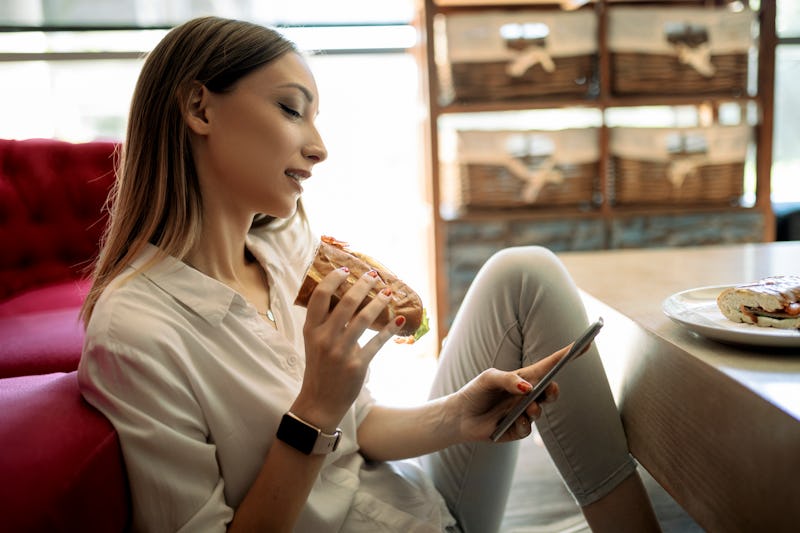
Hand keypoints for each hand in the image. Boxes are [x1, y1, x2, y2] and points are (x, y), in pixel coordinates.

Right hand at [293, 268, 404, 431]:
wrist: (319, 402)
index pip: (320, 296)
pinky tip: (398, 320)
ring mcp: (341, 352)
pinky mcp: (357, 365)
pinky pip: (377, 342)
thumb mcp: (314, 343)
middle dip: (363, 285)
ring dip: (379, 302)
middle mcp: (325, 338)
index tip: (346, 270)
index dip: (333, 279)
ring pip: (364, 319)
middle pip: (346, 303)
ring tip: (389, 293)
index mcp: (311, 330)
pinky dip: (390, 329)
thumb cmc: (319, 368)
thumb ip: (324, 322)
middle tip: (374, 275)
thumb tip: (345, 297)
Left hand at [450, 345, 572, 442]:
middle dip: (553, 390)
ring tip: (527, 408)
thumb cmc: (475, 392)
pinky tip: (514, 422)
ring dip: (534, 409)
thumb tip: (529, 388)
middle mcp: (527, 395)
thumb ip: (507, 380)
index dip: (567, 355)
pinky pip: (527, 428)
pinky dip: (522, 424)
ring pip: (539, 411)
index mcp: (523, 378)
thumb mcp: (488, 379)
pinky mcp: (518, 430)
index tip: (585, 343)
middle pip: (550, 391)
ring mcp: (524, 413)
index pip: (549, 366)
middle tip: (549, 388)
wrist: (459, 417)